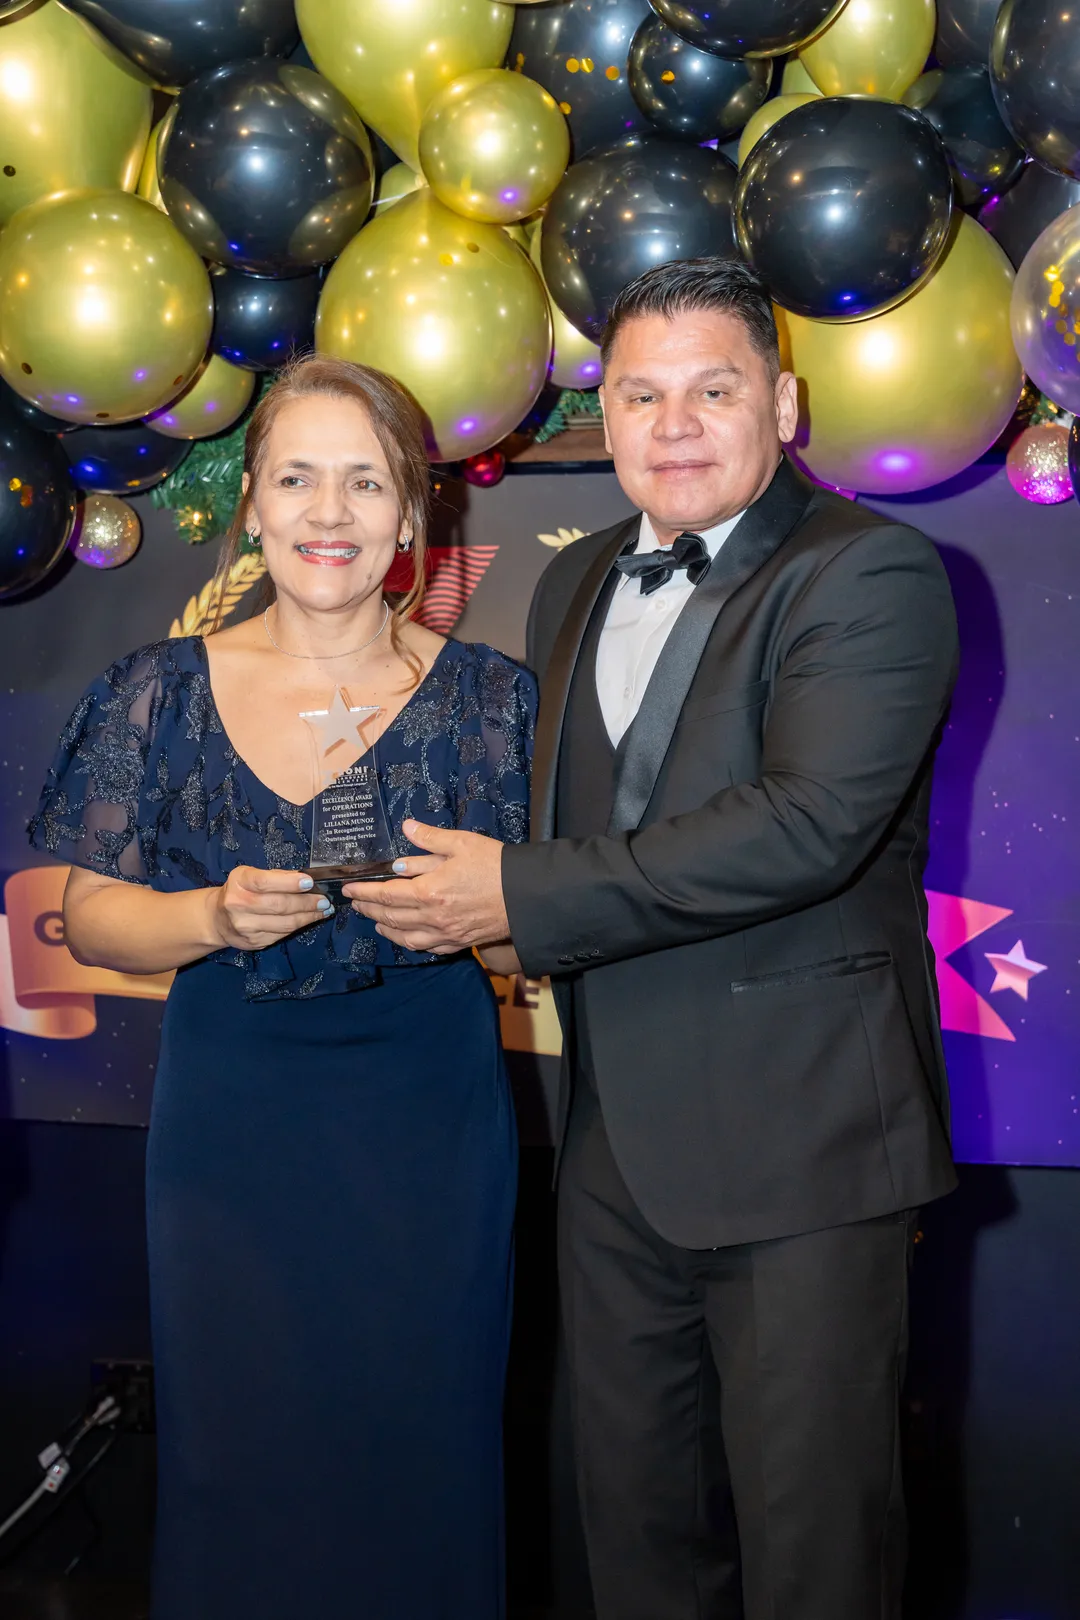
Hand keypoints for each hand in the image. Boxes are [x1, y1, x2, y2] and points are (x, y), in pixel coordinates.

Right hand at [209, 866, 331, 950]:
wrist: (218, 918)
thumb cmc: (241, 891)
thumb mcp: (251, 876)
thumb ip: (276, 877)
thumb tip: (305, 879)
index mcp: (239, 882)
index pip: (265, 882)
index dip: (289, 883)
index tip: (310, 883)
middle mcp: (238, 904)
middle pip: (279, 905)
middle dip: (307, 903)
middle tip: (325, 900)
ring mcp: (245, 926)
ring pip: (285, 923)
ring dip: (308, 917)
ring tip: (323, 910)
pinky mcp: (254, 942)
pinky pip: (282, 934)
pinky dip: (299, 926)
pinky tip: (308, 919)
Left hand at [345, 820, 508, 953]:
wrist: (528, 897)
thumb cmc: (496, 866)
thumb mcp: (462, 843)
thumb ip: (430, 838)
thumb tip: (407, 829)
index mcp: (430, 892)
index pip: (386, 894)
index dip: (364, 892)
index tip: (349, 889)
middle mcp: (433, 917)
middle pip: (390, 917)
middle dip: (369, 910)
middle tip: (356, 904)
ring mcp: (446, 934)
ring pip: (405, 937)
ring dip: (385, 929)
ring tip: (375, 921)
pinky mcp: (459, 942)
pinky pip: (427, 948)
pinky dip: (409, 943)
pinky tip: (406, 937)